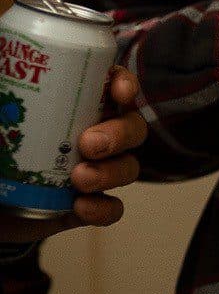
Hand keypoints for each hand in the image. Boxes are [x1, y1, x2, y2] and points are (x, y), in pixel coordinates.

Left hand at [0, 67, 147, 241]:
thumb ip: (2, 84)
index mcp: (71, 105)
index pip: (111, 86)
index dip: (124, 84)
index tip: (119, 91)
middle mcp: (90, 134)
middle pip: (130, 127)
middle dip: (121, 134)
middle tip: (90, 144)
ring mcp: (92, 171)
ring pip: (127, 168)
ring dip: (112, 172)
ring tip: (80, 180)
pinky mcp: (84, 206)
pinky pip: (111, 208)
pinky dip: (103, 208)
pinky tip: (82, 206)